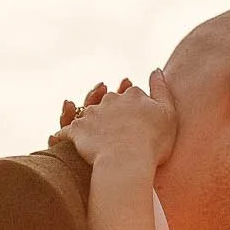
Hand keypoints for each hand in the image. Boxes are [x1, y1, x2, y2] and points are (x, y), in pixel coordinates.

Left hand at [51, 71, 177, 169]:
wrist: (128, 160)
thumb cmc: (153, 141)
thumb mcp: (168, 113)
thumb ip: (161, 90)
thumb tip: (155, 70)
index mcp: (130, 96)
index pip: (131, 95)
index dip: (135, 106)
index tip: (139, 120)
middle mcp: (108, 100)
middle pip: (108, 102)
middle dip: (112, 113)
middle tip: (119, 131)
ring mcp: (91, 114)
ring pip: (88, 115)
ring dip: (90, 124)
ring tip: (96, 140)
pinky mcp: (76, 130)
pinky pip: (66, 133)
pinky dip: (63, 137)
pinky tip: (61, 143)